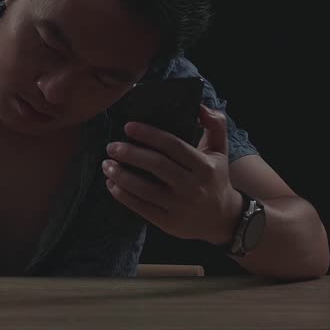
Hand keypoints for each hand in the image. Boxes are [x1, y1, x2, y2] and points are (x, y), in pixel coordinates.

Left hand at [102, 104, 242, 244]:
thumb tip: (201, 106)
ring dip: (121, 176)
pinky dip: (124, 196)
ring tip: (106, 164)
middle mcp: (192, 186)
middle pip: (156, 166)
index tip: (128, 127)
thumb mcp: (220, 151)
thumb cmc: (216, 178)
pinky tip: (111, 184)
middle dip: (130, 154)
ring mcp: (180, 206)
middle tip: (111, 146)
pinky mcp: (169, 223)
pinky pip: (142, 208)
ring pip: (145, 189)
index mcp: (204, 166)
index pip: (173, 146)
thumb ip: (216, 125)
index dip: (149, 135)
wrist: (223, 219)